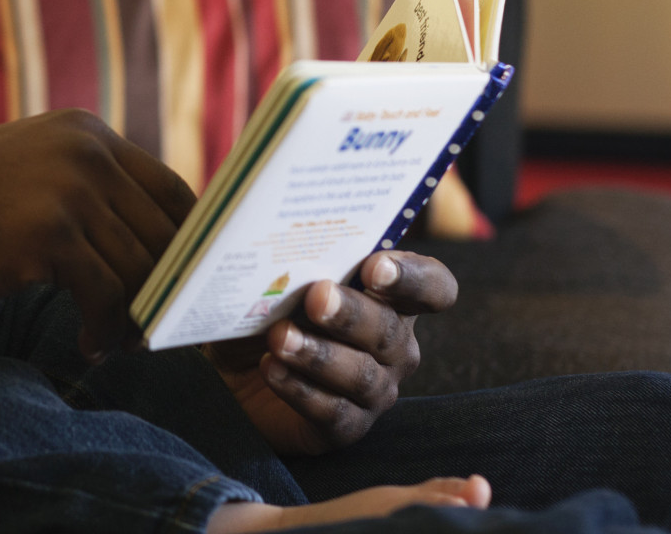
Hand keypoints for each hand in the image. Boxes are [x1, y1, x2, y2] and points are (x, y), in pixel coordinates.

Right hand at [0, 109, 197, 360]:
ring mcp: (68, 188)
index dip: (192, 245)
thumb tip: (160, 244)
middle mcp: (85, 149)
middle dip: (172, 289)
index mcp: (86, 131)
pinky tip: (86, 346)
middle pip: (168, 232)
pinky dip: (106, 330)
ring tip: (116, 343)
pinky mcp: (49, 234)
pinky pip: (109, 295)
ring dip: (137, 317)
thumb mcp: (29, 176)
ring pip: (143, 268)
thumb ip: (88, 190)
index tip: (189, 288)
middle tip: (161, 331)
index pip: (173, 191)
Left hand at [205, 251, 457, 454]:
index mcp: (393, 300)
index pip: (433, 287)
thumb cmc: (269, 316)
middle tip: (316, 296)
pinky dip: (300, 389)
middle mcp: (395, 347)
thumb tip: (282, 242)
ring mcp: (375, 391)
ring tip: (279, 337)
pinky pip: (333, 412)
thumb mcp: (279, 284)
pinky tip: (272, 369)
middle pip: (389, 330)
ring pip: (361, 374)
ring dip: (319, 354)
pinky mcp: (346, 427)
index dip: (413, 277)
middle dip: (351, 313)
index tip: (375, 267)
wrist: (237, 373)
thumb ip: (296, 264)